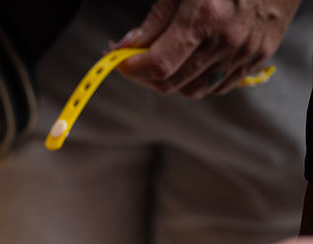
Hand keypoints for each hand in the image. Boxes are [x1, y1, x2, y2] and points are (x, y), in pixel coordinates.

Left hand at [114, 0, 300, 97]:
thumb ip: (155, 21)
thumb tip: (125, 48)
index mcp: (205, 16)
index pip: (158, 64)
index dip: (133, 68)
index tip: (121, 63)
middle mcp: (226, 39)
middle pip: (172, 83)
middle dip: (146, 77)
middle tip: (138, 63)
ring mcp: (245, 52)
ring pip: (194, 91)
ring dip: (173, 82)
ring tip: (166, 61)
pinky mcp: (259, 57)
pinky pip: (219, 86)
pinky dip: (199, 80)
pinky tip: (194, 61)